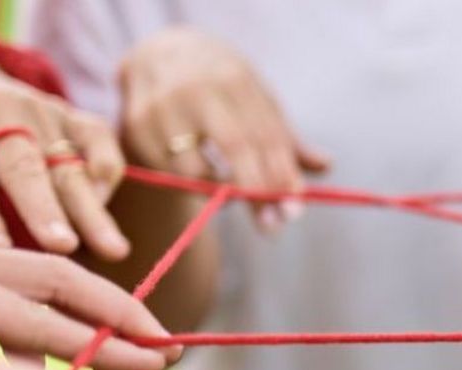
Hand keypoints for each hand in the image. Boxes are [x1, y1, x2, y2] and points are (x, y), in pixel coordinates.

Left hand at [0, 45, 129, 258]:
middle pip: (24, 167)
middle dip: (44, 208)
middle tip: (62, 247)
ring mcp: (40, 111)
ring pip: (68, 163)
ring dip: (91, 208)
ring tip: (112, 249)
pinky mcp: (70, 113)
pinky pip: (97, 137)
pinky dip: (106, 167)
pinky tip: (106, 204)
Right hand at [118, 28, 330, 231]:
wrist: (159, 54)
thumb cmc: (220, 84)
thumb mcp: (255, 98)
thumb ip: (286, 137)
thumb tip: (325, 166)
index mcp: (234, 76)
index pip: (265, 133)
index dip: (283, 174)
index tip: (295, 208)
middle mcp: (197, 87)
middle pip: (235, 147)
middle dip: (259, 191)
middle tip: (274, 224)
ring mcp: (162, 107)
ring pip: (198, 170)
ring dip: (222, 194)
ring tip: (234, 195)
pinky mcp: (137, 127)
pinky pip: (170, 175)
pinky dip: (193, 186)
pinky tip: (203, 179)